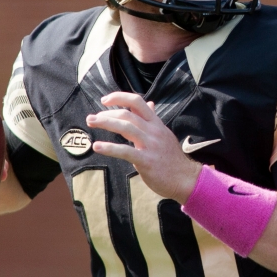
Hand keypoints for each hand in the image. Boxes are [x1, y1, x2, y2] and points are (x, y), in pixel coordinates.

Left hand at [85, 92, 200, 202]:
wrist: (186, 179)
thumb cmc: (172, 158)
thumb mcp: (164, 134)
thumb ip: (153, 120)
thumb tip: (150, 104)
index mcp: (156, 124)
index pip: (137, 101)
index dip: (119, 97)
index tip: (105, 100)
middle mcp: (153, 131)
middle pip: (127, 114)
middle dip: (106, 113)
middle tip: (91, 118)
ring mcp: (150, 145)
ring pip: (125, 128)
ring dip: (105, 123)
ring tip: (90, 123)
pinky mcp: (146, 161)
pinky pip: (125, 151)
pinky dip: (109, 148)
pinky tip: (97, 146)